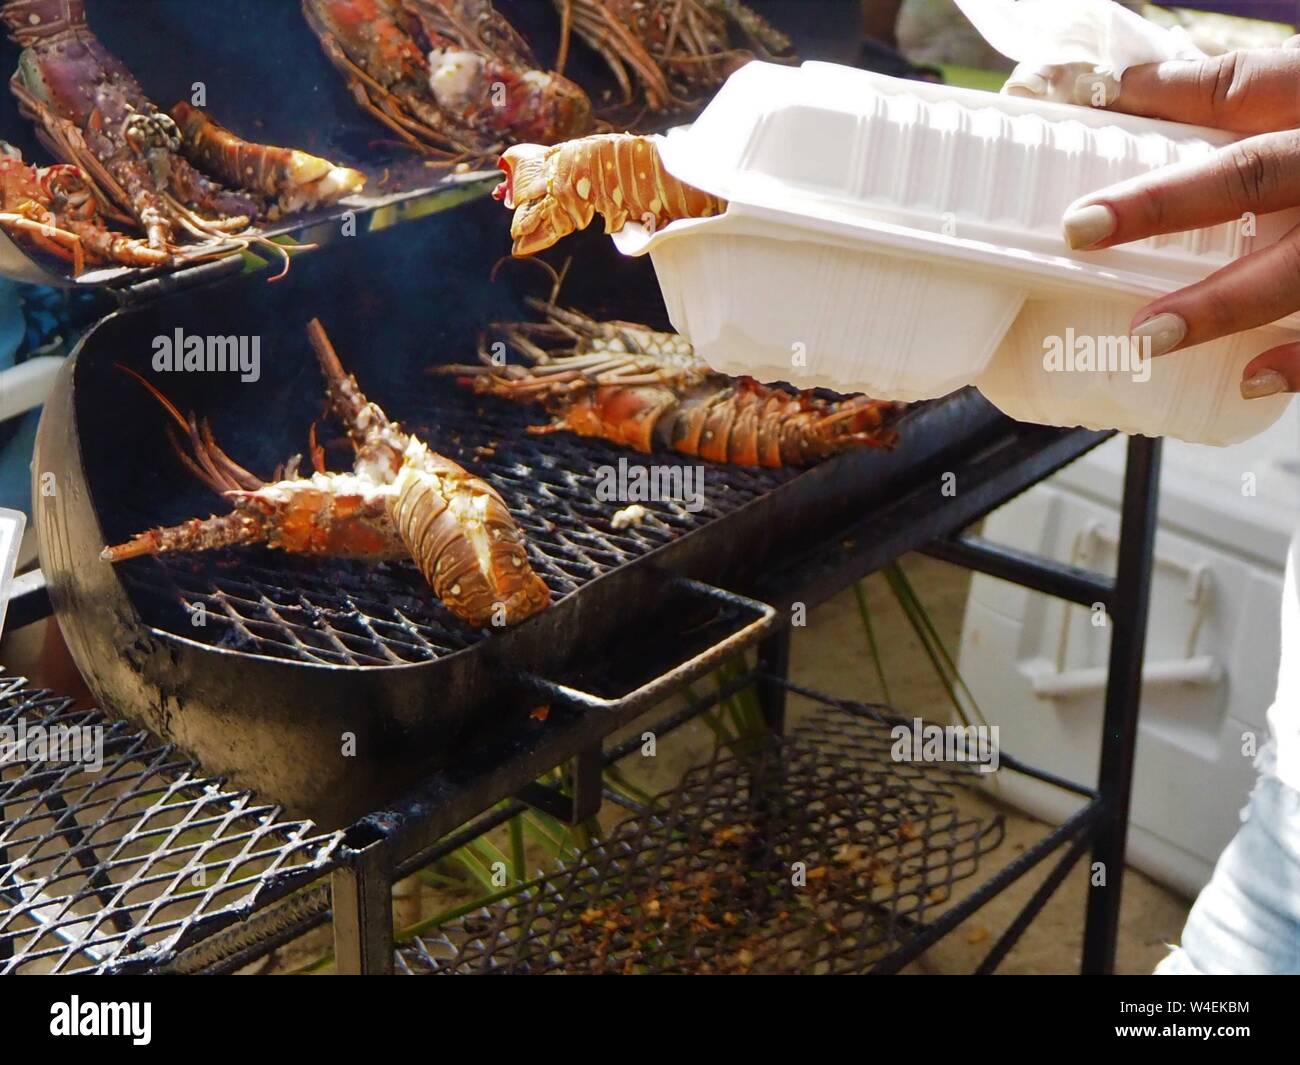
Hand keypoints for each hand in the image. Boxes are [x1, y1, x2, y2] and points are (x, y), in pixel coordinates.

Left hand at [1061, 44, 1299, 399]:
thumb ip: (1253, 102)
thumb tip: (1142, 98)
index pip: (1239, 88)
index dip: (1160, 100)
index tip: (1079, 116)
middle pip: (1256, 175)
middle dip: (1167, 202)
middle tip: (1081, 229)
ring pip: (1299, 268)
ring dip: (1222, 304)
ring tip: (1149, 334)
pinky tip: (1250, 381)